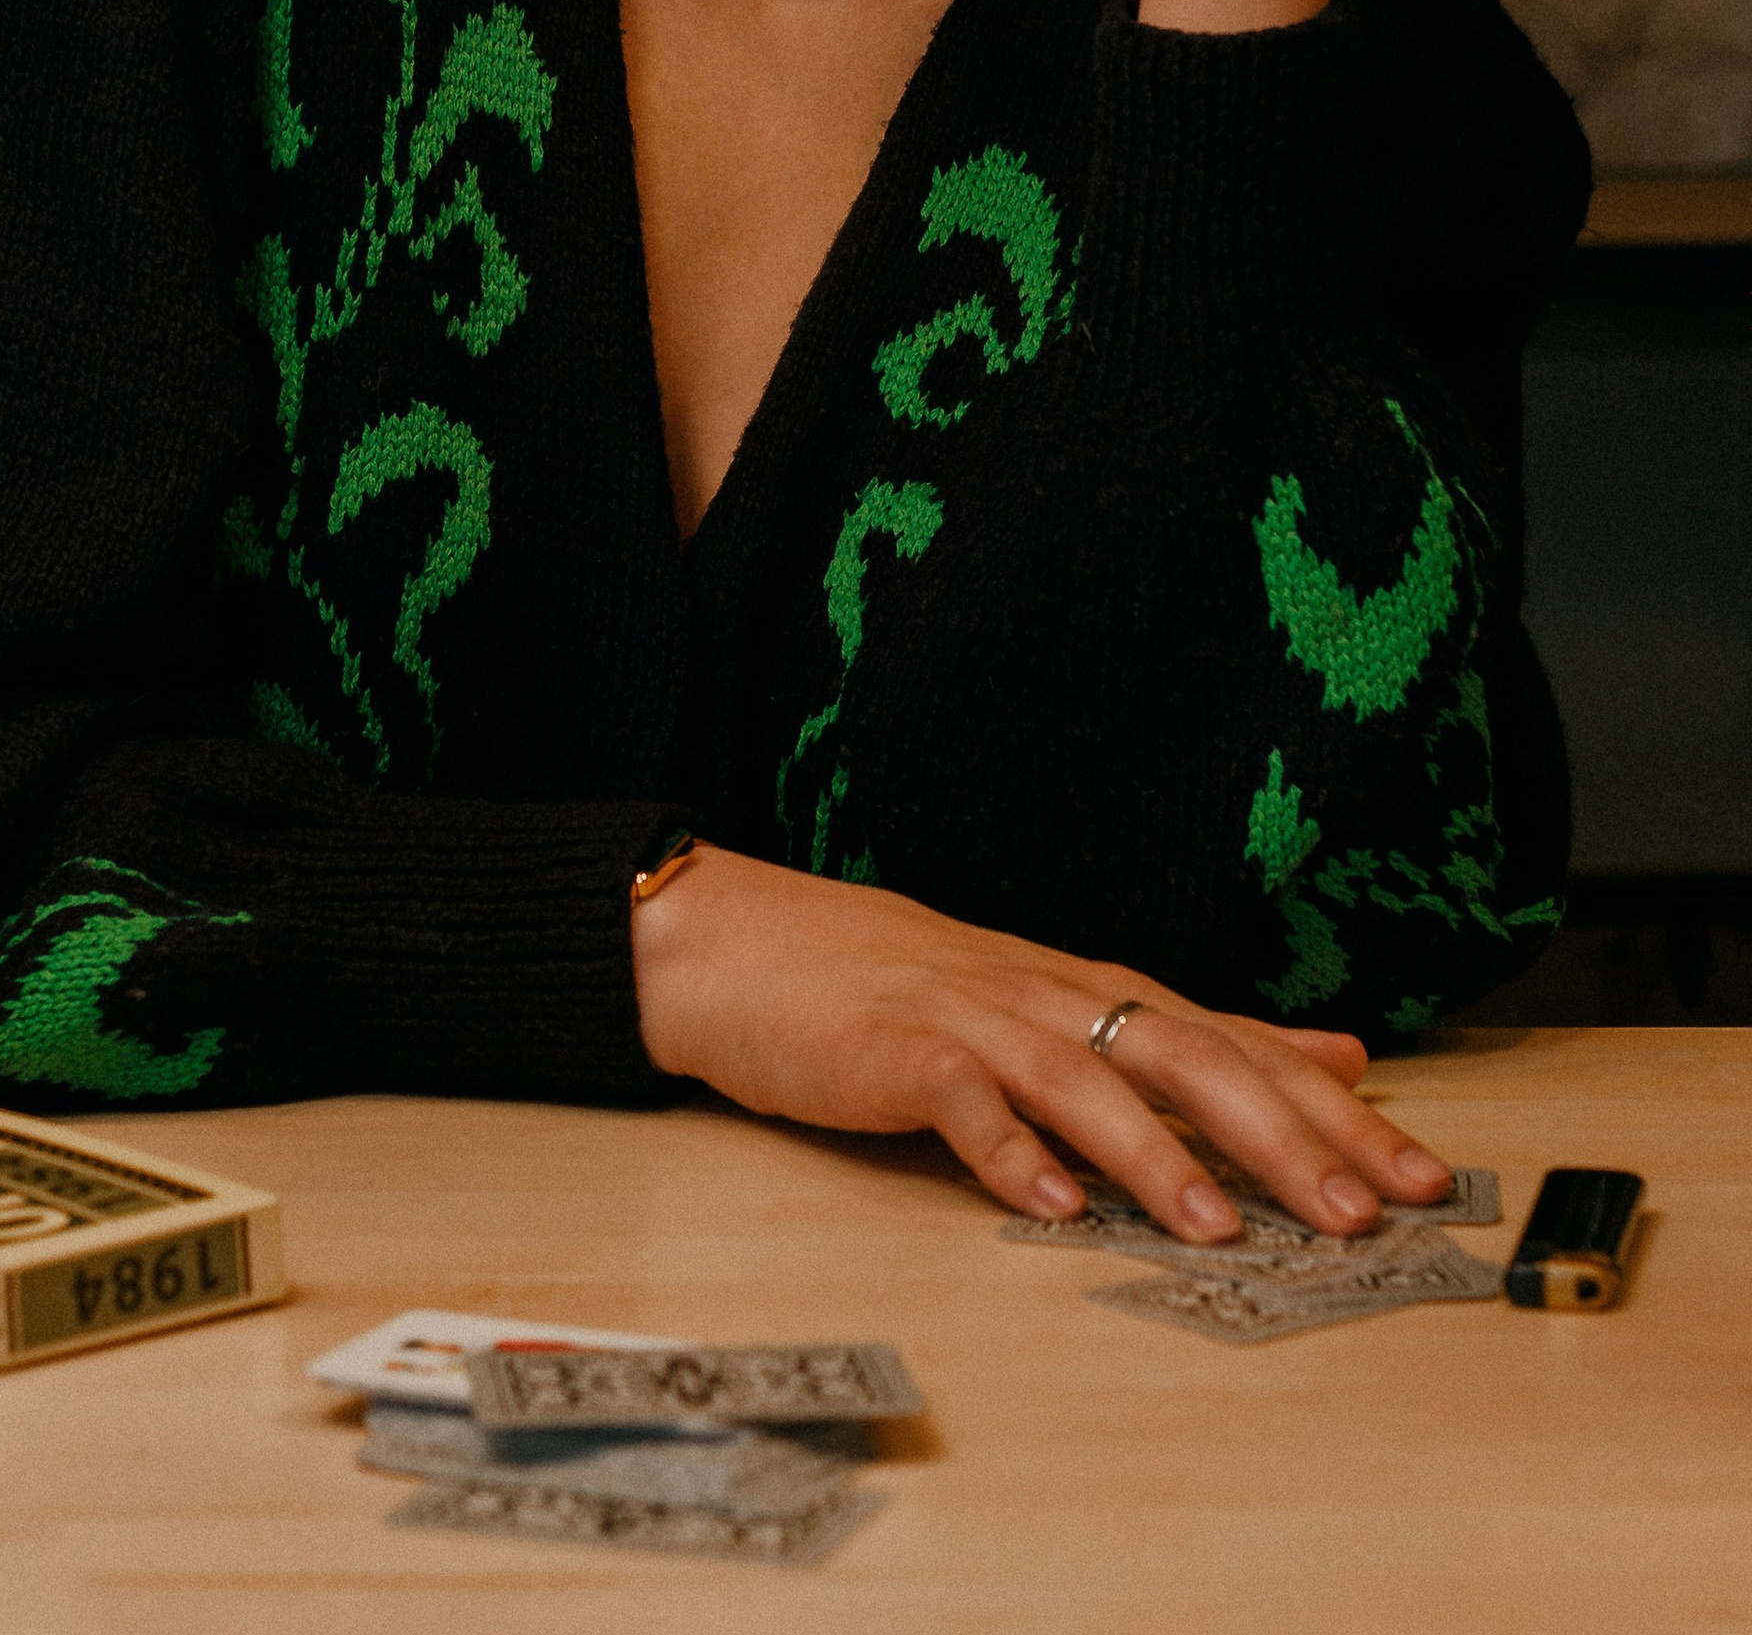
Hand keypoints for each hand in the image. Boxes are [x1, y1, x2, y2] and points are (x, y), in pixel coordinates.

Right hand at [631, 847, 1455, 1242]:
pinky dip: (1010, 1154)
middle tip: (1362, 1210)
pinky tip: (1050, 1206)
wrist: (749, 947)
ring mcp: (976, 1020)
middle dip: (1283, 1135)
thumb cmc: (908, 987)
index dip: (1334, 1110)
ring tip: (1219, 1227)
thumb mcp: (1062, 1001)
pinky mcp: (900, 1052)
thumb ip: (1198, 1033)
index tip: (1425, 1172)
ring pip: (1085, 1080)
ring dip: (1156, 1155)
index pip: (1240, 1046)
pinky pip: (963, 1105)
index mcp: (1097, 993)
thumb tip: (1338, 1055)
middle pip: (1185, 1056)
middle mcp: (1052, 997)